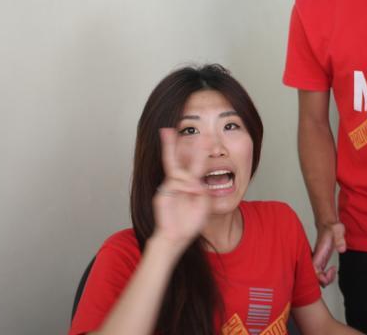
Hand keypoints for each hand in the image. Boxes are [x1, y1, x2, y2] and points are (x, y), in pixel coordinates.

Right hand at [151, 128, 210, 252]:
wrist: (177, 237)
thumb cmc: (190, 222)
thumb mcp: (204, 203)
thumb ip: (202, 190)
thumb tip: (196, 182)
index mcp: (190, 183)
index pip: (193, 162)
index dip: (197, 150)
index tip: (202, 136)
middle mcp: (179, 182)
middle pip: (174, 159)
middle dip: (173, 144)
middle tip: (169, 129)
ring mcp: (169, 187)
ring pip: (174, 168)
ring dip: (189, 175)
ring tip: (197, 186)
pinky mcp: (162, 194)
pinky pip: (176, 183)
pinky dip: (187, 185)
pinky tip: (194, 192)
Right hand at [312, 221, 345, 285]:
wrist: (328, 224)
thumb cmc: (332, 227)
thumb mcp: (337, 230)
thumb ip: (339, 238)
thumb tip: (342, 249)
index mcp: (318, 253)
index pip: (313, 270)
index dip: (321, 276)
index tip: (332, 270)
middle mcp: (316, 258)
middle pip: (313, 277)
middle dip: (323, 280)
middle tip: (333, 273)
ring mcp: (318, 260)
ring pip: (316, 277)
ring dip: (324, 279)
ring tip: (333, 272)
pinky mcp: (321, 261)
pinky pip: (319, 274)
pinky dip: (325, 277)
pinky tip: (333, 270)